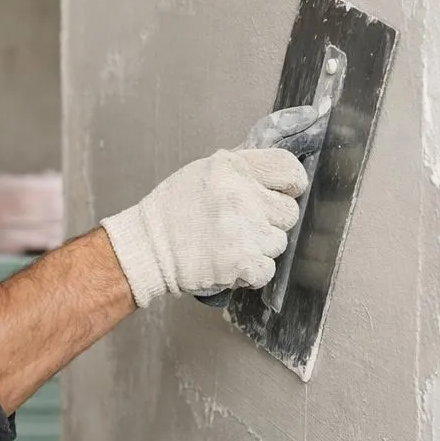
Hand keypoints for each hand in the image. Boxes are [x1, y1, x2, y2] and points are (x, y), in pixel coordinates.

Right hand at [100, 148, 307, 306]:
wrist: (148, 248)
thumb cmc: (174, 209)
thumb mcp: (205, 171)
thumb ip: (243, 168)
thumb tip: (277, 168)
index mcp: (234, 168)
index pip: (289, 170)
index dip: (290, 185)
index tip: (282, 193)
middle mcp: (242, 196)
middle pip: (289, 212)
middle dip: (270, 221)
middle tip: (243, 224)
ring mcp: (244, 231)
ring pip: (279, 243)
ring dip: (259, 248)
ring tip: (231, 243)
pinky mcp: (243, 262)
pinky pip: (267, 270)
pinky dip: (251, 272)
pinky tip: (229, 261)